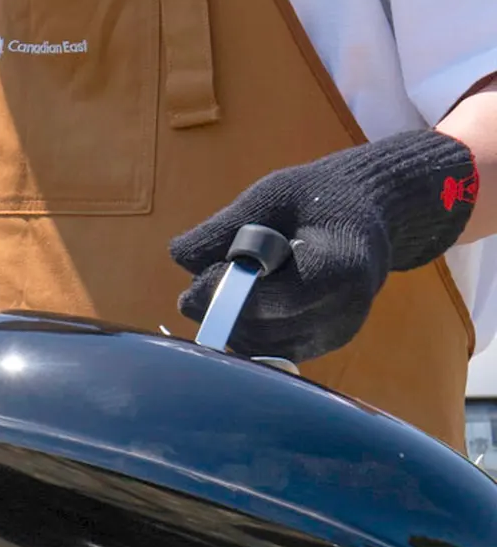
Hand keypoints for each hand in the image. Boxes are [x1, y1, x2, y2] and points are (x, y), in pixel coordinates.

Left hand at [171, 129, 477, 360]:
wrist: (368, 216)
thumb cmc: (318, 198)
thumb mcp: (271, 195)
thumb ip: (226, 226)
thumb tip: (179, 256)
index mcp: (341, 268)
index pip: (277, 300)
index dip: (229, 294)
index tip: (199, 280)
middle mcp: (344, 311)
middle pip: (263, 329)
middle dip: (220, 309)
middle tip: (201, 284)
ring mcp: (335, 334)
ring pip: (259, 347)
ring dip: (227, 321)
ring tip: (228, 286)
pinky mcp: (322, 346)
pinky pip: (268, 351)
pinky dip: (243, 330)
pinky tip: (243, 302)